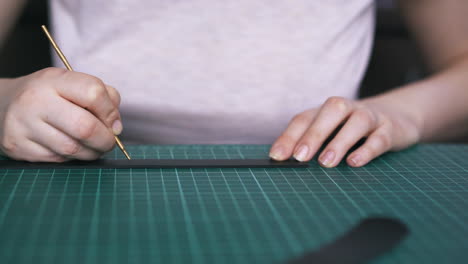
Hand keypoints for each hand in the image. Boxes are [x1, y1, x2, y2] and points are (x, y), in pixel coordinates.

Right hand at [0, 67, 121, 161]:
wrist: (2, 104)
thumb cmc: (49, 95)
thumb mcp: (72, 83)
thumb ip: (102, 96)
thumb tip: (116, 126)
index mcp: (53, 80)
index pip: (93, 93)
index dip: (111, 112)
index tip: (114, 123)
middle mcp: (35, 101)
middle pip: (85, 127)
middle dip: (105, 140)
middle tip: (110, 142)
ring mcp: (23, 125)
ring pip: (72, 149)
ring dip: (91, 152)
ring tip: (94, 147)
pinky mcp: (18, 147)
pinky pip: (57, 160)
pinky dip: (71, 158)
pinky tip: (71, 149)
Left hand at [269, 96, 421, 166]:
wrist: (398, 115)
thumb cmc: (352, 129)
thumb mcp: (331, 132)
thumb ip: (311, 144)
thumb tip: (286, 162)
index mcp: (327, 111)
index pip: (304, 118)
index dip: (289, 136)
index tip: (277, 156)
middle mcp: (348, 109)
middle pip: (330, 112)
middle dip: (313, 134)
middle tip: (299, 157)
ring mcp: (371, 117)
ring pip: (357, 122)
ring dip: (340, 141)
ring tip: (326, 162)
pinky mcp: (391, 130)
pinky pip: (380, 138)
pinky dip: (367, 150)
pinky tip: (354, 162)